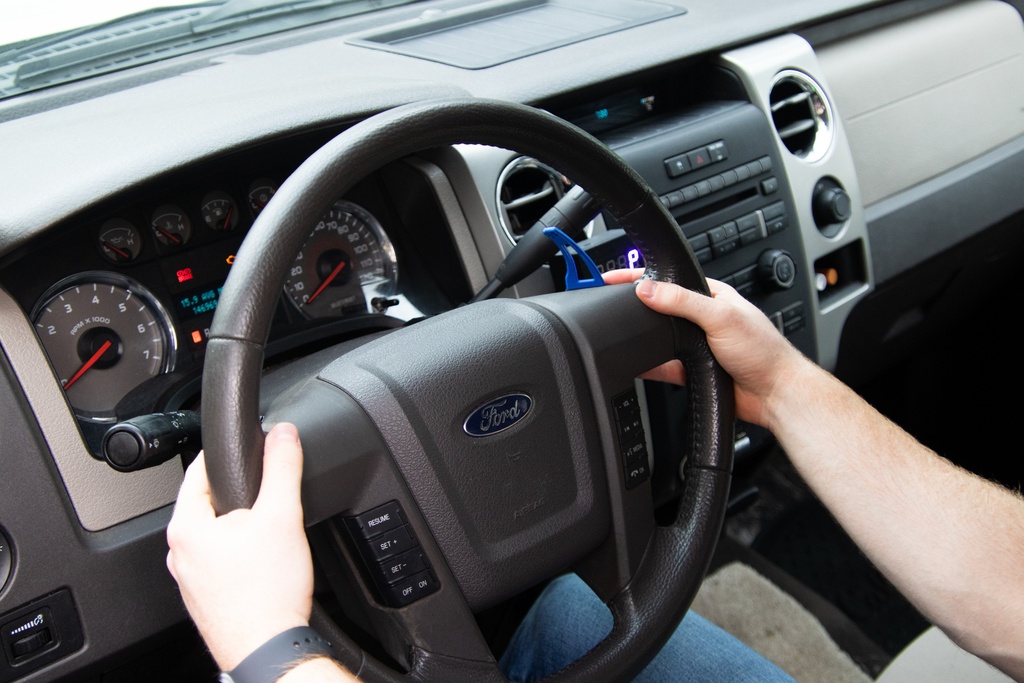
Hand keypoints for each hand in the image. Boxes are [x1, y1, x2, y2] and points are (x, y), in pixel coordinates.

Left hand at [166, 422, 313, 670]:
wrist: (268, 649)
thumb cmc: (267, 592)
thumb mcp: (282, 515)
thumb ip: (282, 467)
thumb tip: (283, 433)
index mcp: (185, 526)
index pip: (200, 470)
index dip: (233, 456)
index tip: (256, 452)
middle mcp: (179, 553)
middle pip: (211, 503)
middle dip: (244, 496)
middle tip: (273, 500)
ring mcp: (190, 579)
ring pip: (218, 535)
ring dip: (243, 529)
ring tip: (273, 537)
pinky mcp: (207, 598)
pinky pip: (222, 563)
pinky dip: (242, 558)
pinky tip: (266, 567)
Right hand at [604, 269, 811, 428]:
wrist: (775, 393)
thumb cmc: (764, 351)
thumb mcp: (721, 316)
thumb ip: (682, 302)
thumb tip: (648, 290)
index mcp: (711, 295)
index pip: (668, 280)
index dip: (639, 277)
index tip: (613, 279)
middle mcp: (703, 318)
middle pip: (660, 309)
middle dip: (639, 309)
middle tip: (612, 306)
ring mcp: (697, 344)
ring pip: (660, 339)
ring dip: (647, 340)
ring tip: (625, 336)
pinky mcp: (692, 369)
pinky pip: (663, 366)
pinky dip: (649, 366)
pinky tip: (638, 364)